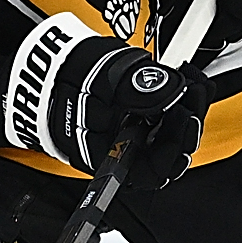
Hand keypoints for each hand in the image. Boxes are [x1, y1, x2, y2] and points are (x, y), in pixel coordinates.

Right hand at [2, 14, 204, 187]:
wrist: (46, 73)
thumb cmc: (65, 85)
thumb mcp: (103, 82)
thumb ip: (140, 89)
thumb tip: (175, 90)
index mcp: (116, 158)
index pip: (158, 168)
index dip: (177, 142)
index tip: (186, 112)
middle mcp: (128, 155)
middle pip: (172, 152)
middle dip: (189, 121)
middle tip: (195, 90)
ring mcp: (136, 139)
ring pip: (173, 135)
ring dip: (188, 109)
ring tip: (192, 81)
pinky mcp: (141, 123)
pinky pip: (168, 120)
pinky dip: (180, 101)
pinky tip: (185, 80)